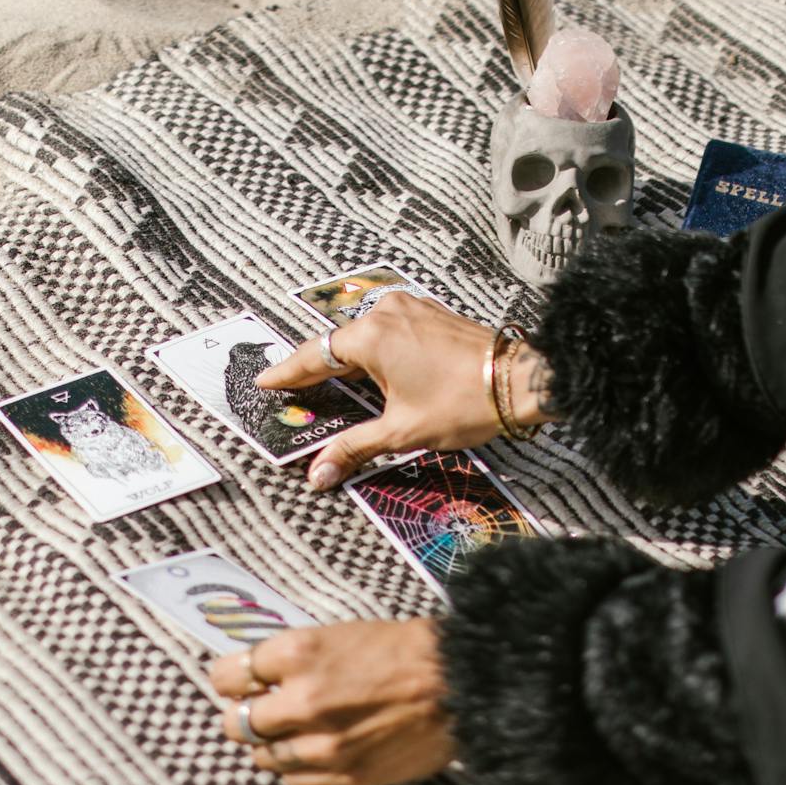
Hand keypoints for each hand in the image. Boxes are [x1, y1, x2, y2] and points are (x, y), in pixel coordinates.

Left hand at [208, 620, 453, 784]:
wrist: (459, 683)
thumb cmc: (400, 650)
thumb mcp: (336, 634)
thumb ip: (290, 658)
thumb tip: (251, 677)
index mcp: (298, 655)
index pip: (227, 676)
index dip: (229, 678)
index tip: (236, 681)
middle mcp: (302, 702)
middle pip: (237, 723)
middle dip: (244, 715)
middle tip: (260, 709)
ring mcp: (322, 745)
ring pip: (263, 757)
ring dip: (270, 745)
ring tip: (291, 732)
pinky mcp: (344, 776)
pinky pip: (295, 781)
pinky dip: (296, 767)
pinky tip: (313, 751)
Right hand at [257, 294, 554, 489]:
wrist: (520, 380)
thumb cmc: (462, 403)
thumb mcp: (402, 431)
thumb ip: (353, 448)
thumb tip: (318, 475)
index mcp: (371, 337)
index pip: (314, 355)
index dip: (287, 373)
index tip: (265, 382)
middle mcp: (387, 314)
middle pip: (338, 343)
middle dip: (316, 368)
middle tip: (292, 387)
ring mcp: (411, 309)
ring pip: (365, 335)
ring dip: (348, 359)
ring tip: (329, 382)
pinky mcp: (431, 314)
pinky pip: (389, 330)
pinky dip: (374, 350)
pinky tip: (372, 370)